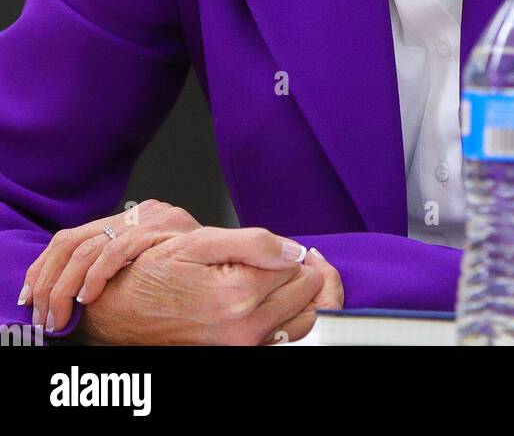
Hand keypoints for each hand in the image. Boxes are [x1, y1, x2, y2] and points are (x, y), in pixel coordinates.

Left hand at [21, 198, 199, 333]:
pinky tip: (89, 295)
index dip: (44, 267)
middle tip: (44, 316)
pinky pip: (118, 249)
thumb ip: (120, 268)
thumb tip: (73, 293)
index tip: (31, 298)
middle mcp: (141, 212)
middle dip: (49, 281)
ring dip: (66, 286)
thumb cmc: (195, 276)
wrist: (244, 262)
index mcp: (132, 218)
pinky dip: (97, 274)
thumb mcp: (150, 269)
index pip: (71, 236)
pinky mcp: (164, 228)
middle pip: (73, 239)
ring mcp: (153, 217)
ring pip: (88, 247)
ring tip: (62, 312)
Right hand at [75, 226, 342, 344]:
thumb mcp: (200, 242)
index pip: (300, 271)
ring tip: (294, 279)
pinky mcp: (236, 355)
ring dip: (306, 299)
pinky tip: (278, 301)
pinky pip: (282, 340)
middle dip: (309, 275)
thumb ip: (254, 242)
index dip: (300, 254)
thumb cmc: (153, 274)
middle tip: (302, 260)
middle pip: (308, 298)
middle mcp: (244, 329)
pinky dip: (290, 320)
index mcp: (238, 295)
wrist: (119, 312)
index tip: (297, 248)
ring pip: (302, 323)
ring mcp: (241, 348)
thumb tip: (294, 249)